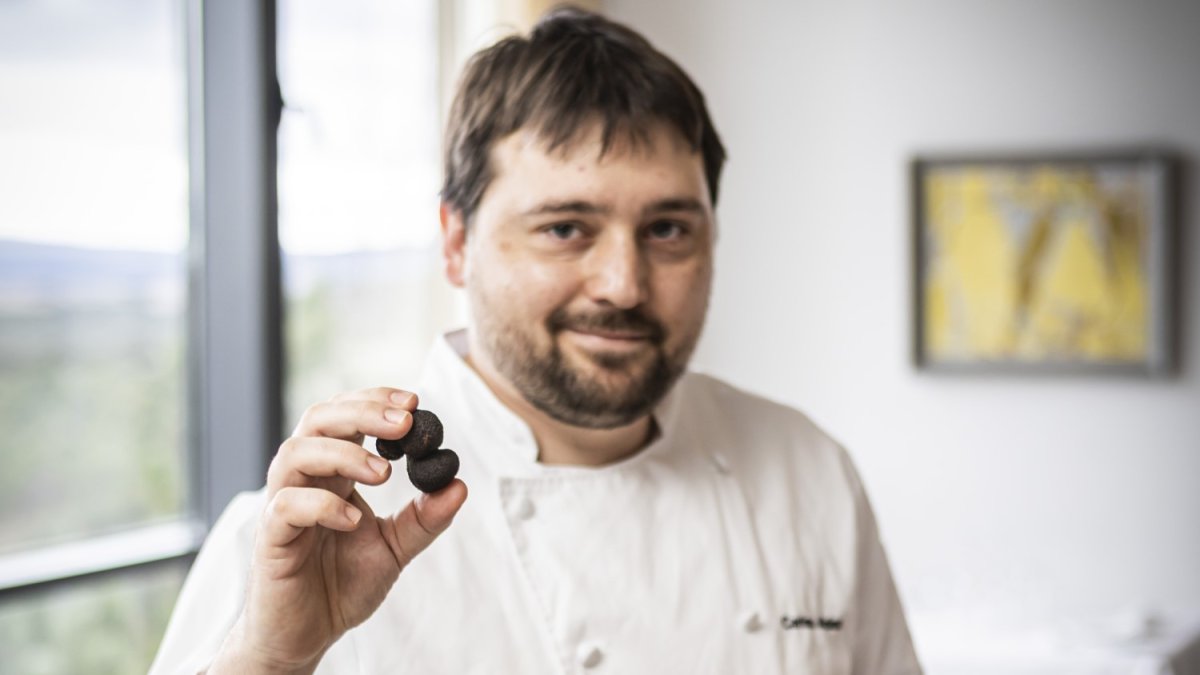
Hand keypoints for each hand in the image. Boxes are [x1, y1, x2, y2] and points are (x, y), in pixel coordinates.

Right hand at [209, 387, 467, 673]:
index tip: (415, 403)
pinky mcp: (270, 539)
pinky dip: (322, 505)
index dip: (375, 401)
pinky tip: (353, 520)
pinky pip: (286, 506)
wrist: (309, 634)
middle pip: (318, 419)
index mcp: (332, 472)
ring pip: (296, 452)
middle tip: (405, 423)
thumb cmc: (343, 584)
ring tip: (384, 474)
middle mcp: (305, 479)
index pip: (345, 416)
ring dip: (344, 454)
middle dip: (363, 412)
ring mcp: (283, 505)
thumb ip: (425, 518)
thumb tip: (460, 485)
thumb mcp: (396, 548)